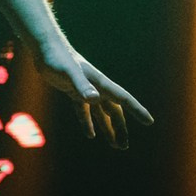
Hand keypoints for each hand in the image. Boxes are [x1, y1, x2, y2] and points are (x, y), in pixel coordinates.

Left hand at [36, 44, 152, 148]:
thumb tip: (94, 99)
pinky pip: (84, 111)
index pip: (124, 99)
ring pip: (101, 113)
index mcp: (100, 84)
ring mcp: (86, 90)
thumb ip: (82, 85)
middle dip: (120, 128)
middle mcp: (96, 88)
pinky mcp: (74, 91)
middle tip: (123, 146)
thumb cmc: (58, 58)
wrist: (46, 49)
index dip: (137, 110)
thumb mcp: (69, 72)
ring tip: (114, 144)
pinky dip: (88, 123)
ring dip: (107, 128)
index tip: (149, 122)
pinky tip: (90, 135)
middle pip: (114, 111)